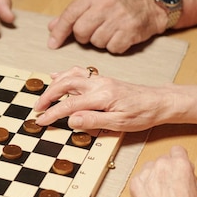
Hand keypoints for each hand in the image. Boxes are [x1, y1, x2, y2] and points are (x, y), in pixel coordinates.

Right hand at [33, 66, 170, 131]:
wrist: (159, 102)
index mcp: (102, 97)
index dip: (52, 113)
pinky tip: (56, 76)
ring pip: (70, 76)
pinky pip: (79, 73)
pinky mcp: (102, 80)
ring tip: (43, 95)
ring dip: (54, 84)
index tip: (41, 121)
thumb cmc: (143, 114)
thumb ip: (93, 121)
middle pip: (65, 85)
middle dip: (48, 96)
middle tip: (37, 108)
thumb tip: (71, 120)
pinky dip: (65, 74)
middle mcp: (99, 84)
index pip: (70, 105)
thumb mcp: (120, 124)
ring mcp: (100, 80)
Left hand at [47, 0, 166, 53]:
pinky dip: (114, 46)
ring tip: (110, 31)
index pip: (70, 15)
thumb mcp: (95, 1)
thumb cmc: (119, 3)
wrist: (151, 3)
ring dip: (100, 41)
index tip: (52, 44)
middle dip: (83, 37)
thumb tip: (52, 27)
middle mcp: (106, 5)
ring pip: (95, 43)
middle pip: (81, 32)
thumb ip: (73, 14)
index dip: (59, 32)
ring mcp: (119, 19)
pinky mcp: (130, 32)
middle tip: (93, 31)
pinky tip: (119, 36)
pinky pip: (112, 49)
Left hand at [130, 146, 196, 196]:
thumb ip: (190, 176)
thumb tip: (186, 173)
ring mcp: (147, 172)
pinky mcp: (135, 182)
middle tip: (169, 184)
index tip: (177, 166)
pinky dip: (143, 186)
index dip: (178, 159)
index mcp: (180, 164)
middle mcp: (162, 164)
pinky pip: (139, 179)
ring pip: (150, 167)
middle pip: (163, 159)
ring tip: (159, 193)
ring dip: (153, 176)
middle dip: (166, 169)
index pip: (178, 151)